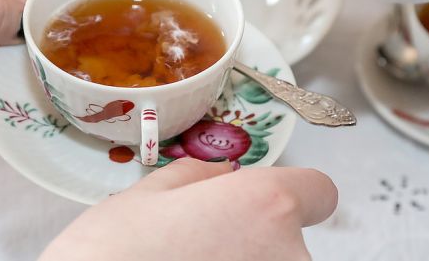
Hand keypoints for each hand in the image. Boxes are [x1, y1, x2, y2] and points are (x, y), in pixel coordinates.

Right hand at [40, 158, 337, 260]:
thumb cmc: (109, 259)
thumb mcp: (143, 197)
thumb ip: (196, 178)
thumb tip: (219, 176)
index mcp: (265, 204)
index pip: (319, 191)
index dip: (291, 195)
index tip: (267, 206)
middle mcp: (288, 254)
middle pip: (291, 242)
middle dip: (254, 243)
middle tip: (199, 249)